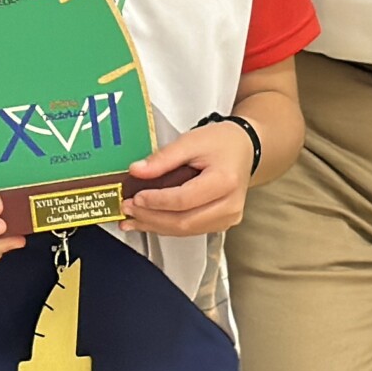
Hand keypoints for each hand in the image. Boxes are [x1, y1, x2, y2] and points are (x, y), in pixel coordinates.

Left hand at [119, 120, 255, 236]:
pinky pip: (190, 230)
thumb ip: (163, 158)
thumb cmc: (221, 142)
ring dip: (155, 226)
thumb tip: (136, 172)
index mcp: (225, 181)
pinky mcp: (222, 224)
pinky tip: (149, 222)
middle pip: (184, 221)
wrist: (244, 148)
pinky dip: (167, 227)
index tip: (135, 197)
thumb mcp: (191, 140)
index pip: (184, 200)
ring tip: (131, 219)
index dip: (157, 201)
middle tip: (127, 210)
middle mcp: (230, 205)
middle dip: (151, 218)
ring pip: (186, 230)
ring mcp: (228, 218)